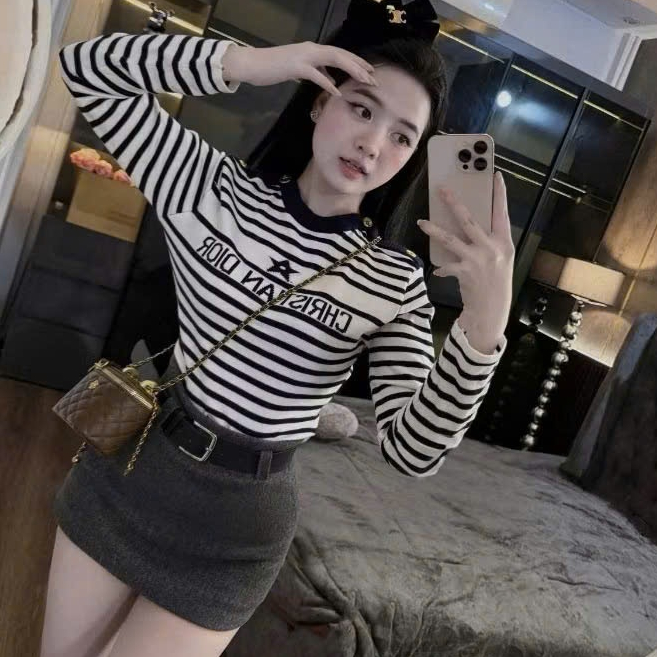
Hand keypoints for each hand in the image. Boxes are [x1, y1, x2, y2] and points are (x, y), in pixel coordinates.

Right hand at [220, 41, 376, 95]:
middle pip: (341, 55)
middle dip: (359, 65)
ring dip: (351, 70)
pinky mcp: (296, 66)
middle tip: (374, 77)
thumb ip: (317, 73)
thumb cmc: (274, 68)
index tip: (369, 71)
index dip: (356, 62)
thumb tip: (331, 80)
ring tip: (364, 80)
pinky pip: (316, 74)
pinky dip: (328, 83)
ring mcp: (304, 56)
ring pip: (334, 59)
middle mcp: (311, 49)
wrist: (253, 64)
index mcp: (313, 50)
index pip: (339, 54)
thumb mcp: (300, 71)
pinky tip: (338, 91)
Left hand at [418, 170, 514, 349]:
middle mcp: (491, 248)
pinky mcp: (464, 271)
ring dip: (434, 229)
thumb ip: (489, 241)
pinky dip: (442, 267)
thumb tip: (468, 224)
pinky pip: (446, 264)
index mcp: (504, 242)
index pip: (502, 212)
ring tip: (422, 222)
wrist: (492, 309)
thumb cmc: (496, 282)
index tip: (495, 175)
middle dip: (454, 203)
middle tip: (442, 190)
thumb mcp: (501, 259)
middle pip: (469, 220)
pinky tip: (439, 269)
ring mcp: (477, 259)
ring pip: (450, 239)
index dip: (499, 194)